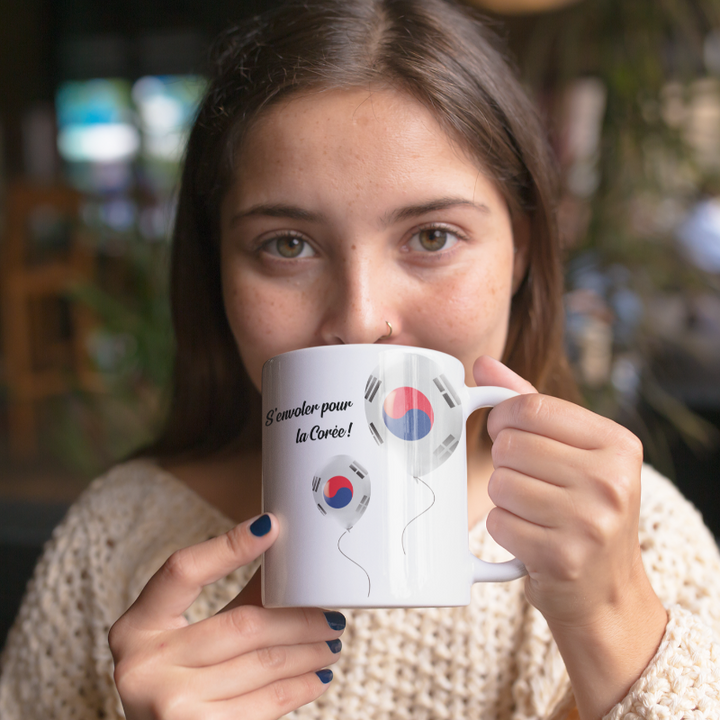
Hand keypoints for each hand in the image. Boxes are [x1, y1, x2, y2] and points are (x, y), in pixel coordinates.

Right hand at [108, 514, 343, 719]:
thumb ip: (231, 601)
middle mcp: (145, 665)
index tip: (271, 527)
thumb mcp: (177, 636)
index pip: (183, 571)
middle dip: (298, 618)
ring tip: (331, 643)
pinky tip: (317, 678)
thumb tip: (285, 560)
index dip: (228, 547)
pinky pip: (264, 706)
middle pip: (242, 624)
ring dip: (308, 652)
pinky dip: (299, 688)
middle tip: (330, 614)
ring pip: (262, 665)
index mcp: (137, 625)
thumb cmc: (169, 679)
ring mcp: (170, 706)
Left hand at [475, 356, 666, 718]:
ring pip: (500, 482)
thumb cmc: (584, 508)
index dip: (504, 417)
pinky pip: (497, 521)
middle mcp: (611, 480)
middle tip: (528, 480)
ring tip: (532, 509)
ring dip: (504, 497)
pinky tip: (528, 535)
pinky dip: (503, 528)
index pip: (531, 405)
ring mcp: (589, 521)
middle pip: (510, 445)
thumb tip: (484, 365)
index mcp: (617, 444)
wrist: (606, 590)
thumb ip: (530, 403)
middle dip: (505, 462)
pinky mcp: (562, 556)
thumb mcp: (574, 451)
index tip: (506, 430)